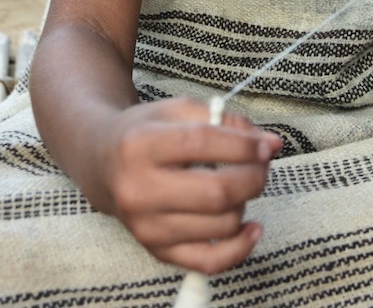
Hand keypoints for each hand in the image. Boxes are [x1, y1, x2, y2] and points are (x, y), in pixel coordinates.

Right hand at [101, 97, 281, 273]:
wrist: (102, 163)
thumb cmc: (147, 132)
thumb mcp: (178, 109)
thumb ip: (225, 119)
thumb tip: (271, 143)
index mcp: (141, 145)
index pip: (203, 144)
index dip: (244, 145)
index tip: (267, 144)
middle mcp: (138, 190)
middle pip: (216, 193)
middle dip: (254, 177)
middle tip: (262, 164)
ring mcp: (146, 226)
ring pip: (221, 225)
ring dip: (245, 202)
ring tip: (241, 183)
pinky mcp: (156, 251)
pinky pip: (209, 262)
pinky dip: (240, 248)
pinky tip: (252, 226)